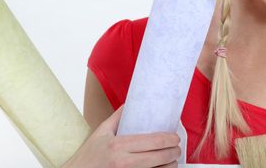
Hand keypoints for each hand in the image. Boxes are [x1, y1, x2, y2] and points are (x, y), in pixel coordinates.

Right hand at [63, 106, 180, 167]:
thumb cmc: (88, 156)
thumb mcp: (101, 132)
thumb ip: (117, 117)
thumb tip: (130, 104)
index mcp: (119, 145)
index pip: (154, 141)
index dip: (170, 139)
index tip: (175, 137)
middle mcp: (124, 162)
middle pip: (161, 157)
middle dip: (174, 152)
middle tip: (177, 148)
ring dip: (170, 165)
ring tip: (172, 160)